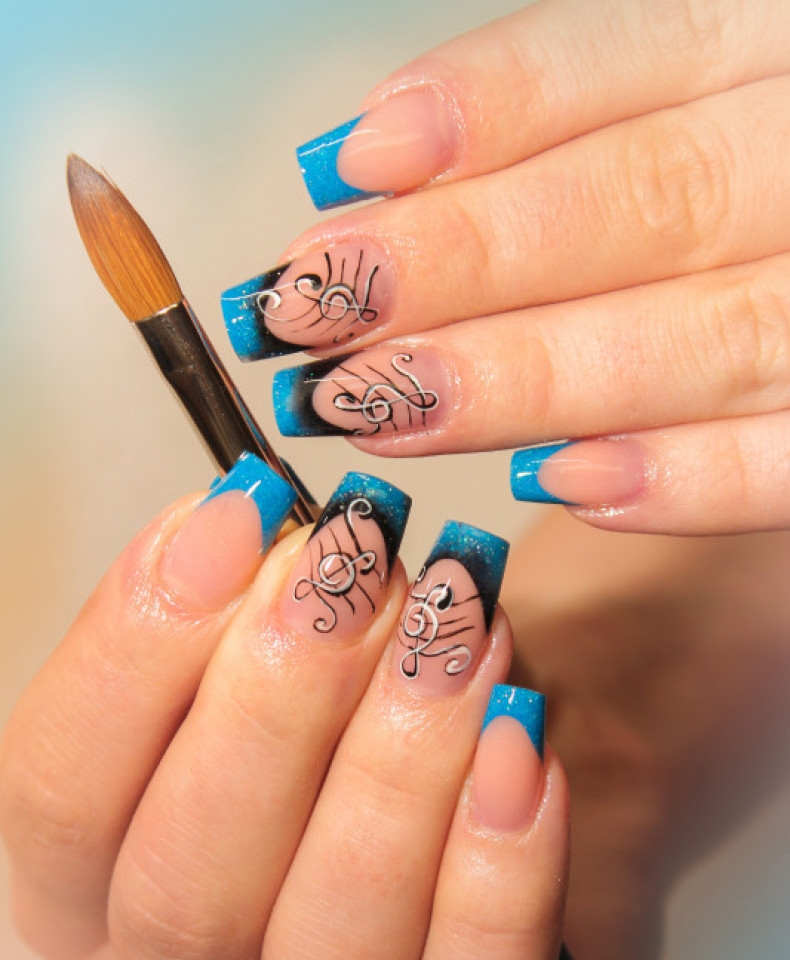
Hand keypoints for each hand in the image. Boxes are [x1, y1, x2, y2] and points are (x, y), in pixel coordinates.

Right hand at [0, 459, 572, 959]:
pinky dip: (500, 876)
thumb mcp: (286, 649)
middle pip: (183, 895)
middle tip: (359, 569)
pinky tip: (525, 751)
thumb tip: (231, 521)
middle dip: (275, 709)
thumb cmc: (378, 712)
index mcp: (94, 897)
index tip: (239, 513)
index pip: (55, 795)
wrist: (523, 773)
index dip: (137, 646)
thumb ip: (237, 605)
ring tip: (459, 636)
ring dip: (395, 777)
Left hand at [220, 0, 789, 534]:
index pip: (634, 52)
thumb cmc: (759, 165)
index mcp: (787, 32)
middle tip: (313, 312)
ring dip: (530, 377)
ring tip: (377, 404)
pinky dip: (686, 478)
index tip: (341, 169)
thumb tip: (376, 170)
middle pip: (649, 202)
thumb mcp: (709, 85)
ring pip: (709, 332)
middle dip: (466, 262)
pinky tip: (558, 486)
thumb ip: (574, 117)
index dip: (487, 112)